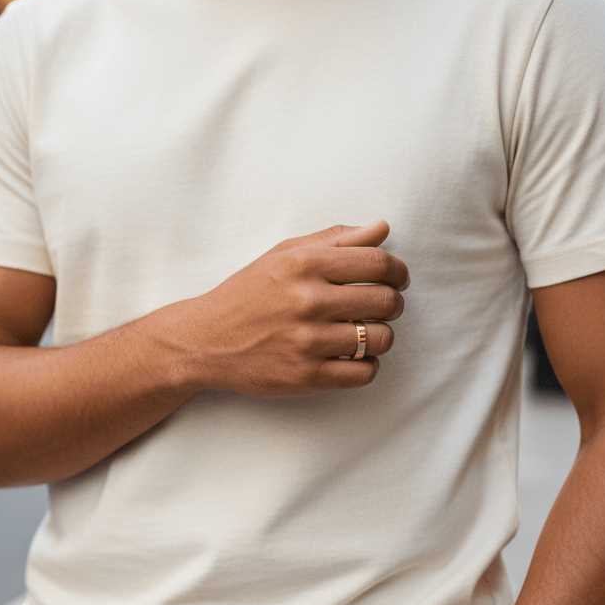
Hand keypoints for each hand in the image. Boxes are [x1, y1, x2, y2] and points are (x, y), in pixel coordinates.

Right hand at [177, 220, 408, 396]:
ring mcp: (308, 342)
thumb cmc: (248, 293)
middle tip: (383, 306)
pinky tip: (352, 356)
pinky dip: (367, 365)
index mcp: (304, 265)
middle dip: (394, 303)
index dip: (398, 271)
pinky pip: (365, 373)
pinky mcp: (307, 377)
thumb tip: (381, 228)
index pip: (379, 263)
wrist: (206, 340)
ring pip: (380, 339)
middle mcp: (308, 301)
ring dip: (381, 336)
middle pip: (386, 301)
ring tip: (364, 332)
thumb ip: (335, 240)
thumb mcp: (284, 254)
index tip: (398, 278)